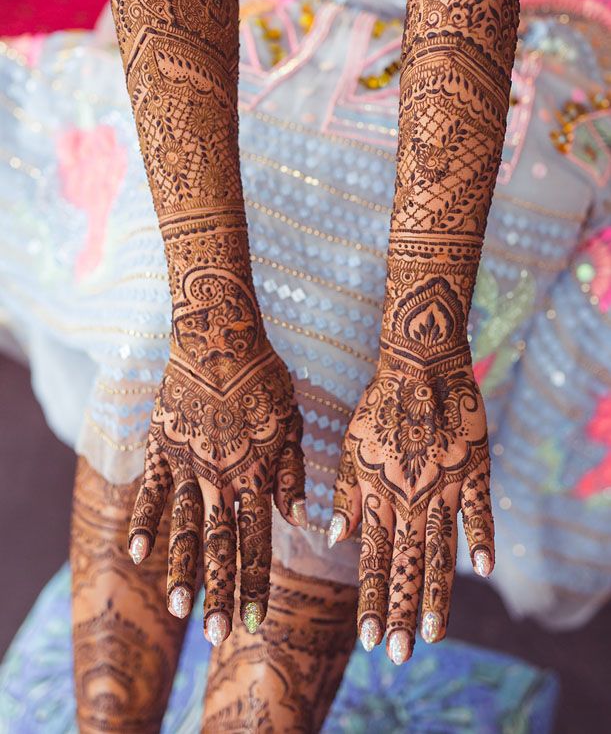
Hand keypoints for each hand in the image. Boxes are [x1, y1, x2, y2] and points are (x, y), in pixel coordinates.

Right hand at [127, 266, 305, 645]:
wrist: (218, 335)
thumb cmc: (263, 376)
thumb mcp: (290, 420)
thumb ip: (291, 471)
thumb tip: (299, 519)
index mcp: (256, 473)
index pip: (257, 540)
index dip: (256, 582)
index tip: (256, 620)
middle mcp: (221, 477)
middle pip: (219, 545)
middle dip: (221, 593)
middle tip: (218, 635)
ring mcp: (186, 463)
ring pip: (183, 527)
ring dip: (182, 571)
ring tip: (180, 608)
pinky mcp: (161, 446)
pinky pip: (151, 491)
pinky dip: (145, 522)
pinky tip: (139, 553)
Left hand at [330, 353, 492, 664]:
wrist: (419, 364)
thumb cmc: (379, 406)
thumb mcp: (351, 447)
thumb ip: (347, 493)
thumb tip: (337, 537)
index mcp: (378, 494)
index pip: (372, 559)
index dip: (370, 600)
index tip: (368, 638)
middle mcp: (409, 498)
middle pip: (404, 565)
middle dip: (399, 613)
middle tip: (399, 655)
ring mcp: (443, 486)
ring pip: (439, 549)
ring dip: (435, 593)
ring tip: (433, 633)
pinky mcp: (472, 469)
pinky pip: (478, 509)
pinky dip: (480, 536)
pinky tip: (484, 567)